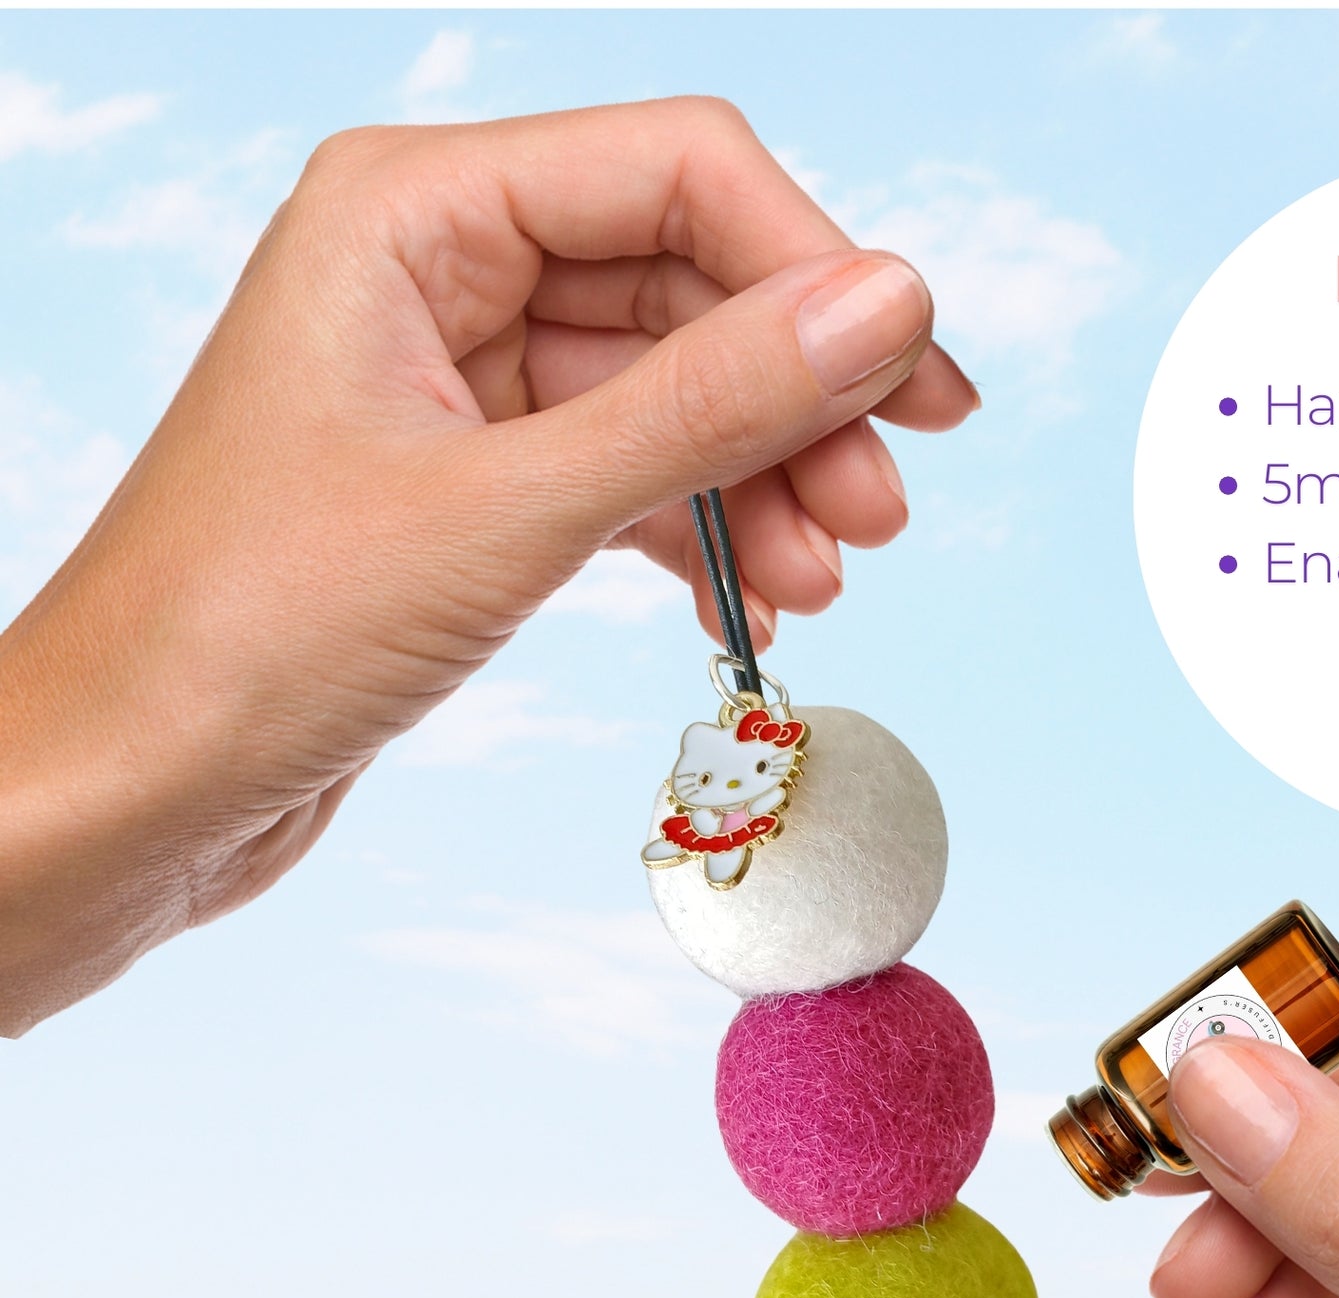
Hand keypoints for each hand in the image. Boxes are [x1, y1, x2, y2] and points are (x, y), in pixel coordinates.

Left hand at [0, 98, 976, 1033]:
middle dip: (799, 399)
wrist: (132, 792)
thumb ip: (708, 405)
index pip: (678, 173)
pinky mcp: (474, 484)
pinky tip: (753, 601)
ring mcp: (456, 380)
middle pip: (689, 283)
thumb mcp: (508, 512)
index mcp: (413, 210)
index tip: (915, 392)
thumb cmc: (251, 635)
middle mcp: (436, 269)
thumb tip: (888, 309)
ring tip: (823, 581)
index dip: (815, 272)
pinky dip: (700, 532)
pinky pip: (630, 473)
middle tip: (883, 511)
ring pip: (671, 390)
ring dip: (763, 481)